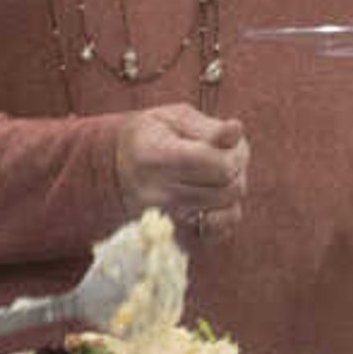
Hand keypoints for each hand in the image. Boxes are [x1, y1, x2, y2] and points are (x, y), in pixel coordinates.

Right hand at [115, 104, 248, 235]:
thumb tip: (236, 130)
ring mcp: (167, 220)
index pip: (216, 165)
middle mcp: (158, 194)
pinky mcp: (176, 236)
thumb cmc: (149, 135)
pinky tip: (213, 197)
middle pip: (228, 189)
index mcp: (155, 157)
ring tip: (217, 174)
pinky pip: (220, 233)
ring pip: (229, 210)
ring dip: (232, 189)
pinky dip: (225, 214)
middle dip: (237, 169)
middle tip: (225, 155)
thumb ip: (207, 127)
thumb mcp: (173, 118)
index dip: (234, 153)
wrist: (115, 168)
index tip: (229, 142)